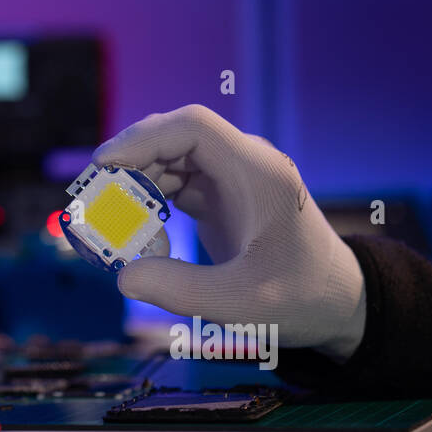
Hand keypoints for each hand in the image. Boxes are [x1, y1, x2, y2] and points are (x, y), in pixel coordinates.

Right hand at [92, 104, 365, 359]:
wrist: (338, 302)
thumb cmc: (300, 299)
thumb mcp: (241, 304)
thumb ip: (180, 290)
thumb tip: (122, 276)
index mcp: (258, 174)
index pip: (194, 127)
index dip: (144, 137)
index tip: (104, 164)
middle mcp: (245, 164)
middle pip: (175, 136)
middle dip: (129, 159)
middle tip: (92, 194)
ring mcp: (233, 178)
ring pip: (170, 157)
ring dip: (135, 180)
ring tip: (106, 216)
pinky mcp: (222, 196)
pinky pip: (175, 180)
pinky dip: (148, 197)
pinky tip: (132, 227)